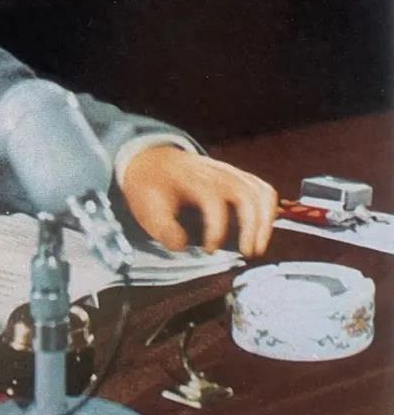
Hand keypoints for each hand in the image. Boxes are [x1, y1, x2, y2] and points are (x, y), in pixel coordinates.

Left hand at [121, 146, 277, 257]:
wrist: (151, 160)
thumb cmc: (151, 187)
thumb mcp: (146, 208)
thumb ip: (162, 229)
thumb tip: (181, 246)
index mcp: (192, 179)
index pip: (213, 201)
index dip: (216, 229)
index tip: (209, 250)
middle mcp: (216, 172)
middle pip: (246, 194)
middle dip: (251, 227)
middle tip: (246, 253)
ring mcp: (230, 172)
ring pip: (260, 191)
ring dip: (265, 221)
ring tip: (257, 247)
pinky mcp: (238, 176)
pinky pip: (262, 189)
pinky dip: (268, 210)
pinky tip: (261, 231)